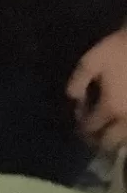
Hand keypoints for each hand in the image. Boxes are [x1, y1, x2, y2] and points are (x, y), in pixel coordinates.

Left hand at [67, 29, 126, 150]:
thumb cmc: (119, 50)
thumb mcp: (91, 62)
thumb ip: (77, 81)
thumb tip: (72, 97)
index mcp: (110, 107)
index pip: (90, 127)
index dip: (81, 125)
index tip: (78, 115)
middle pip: (109, 142)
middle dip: (96, 141)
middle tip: (89, 132)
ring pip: (125, 140)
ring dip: (113, 140)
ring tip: (106, 131)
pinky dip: (125, 133)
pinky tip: (120, 122)